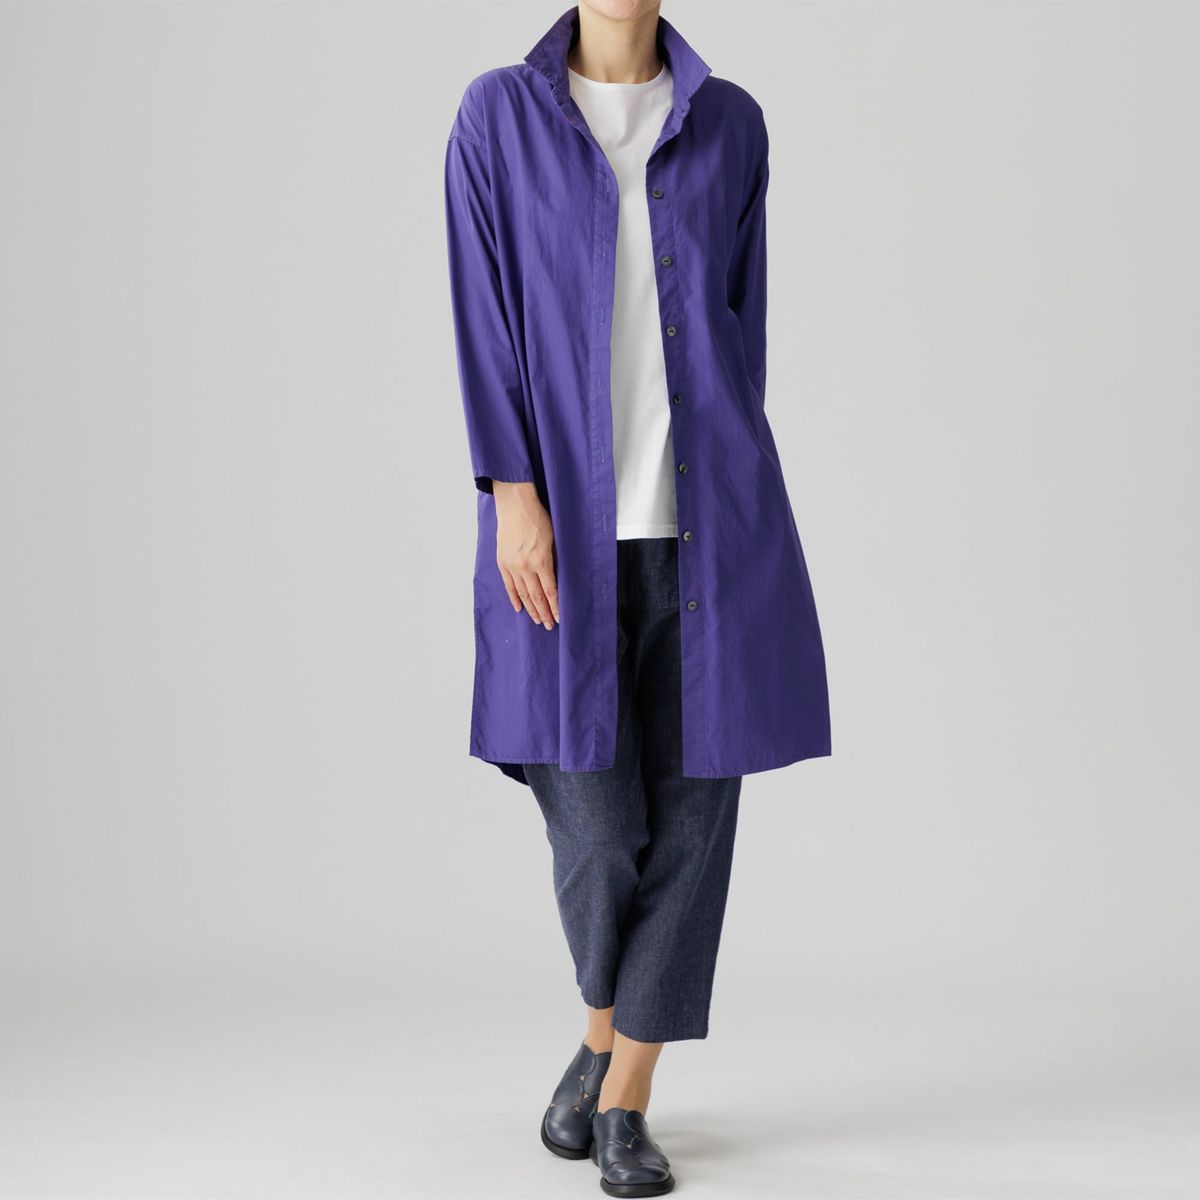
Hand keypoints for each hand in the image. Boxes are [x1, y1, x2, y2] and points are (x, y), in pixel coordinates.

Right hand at [492, 481, 558, 629]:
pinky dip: (514, 598)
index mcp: (541, 561)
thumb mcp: (553, 539)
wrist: (515, 505)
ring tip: (538, 620)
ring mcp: (512, 565)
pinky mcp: (502, 562)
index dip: (555, 607)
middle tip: (549, 625)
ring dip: (531, 609)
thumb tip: (557, 578)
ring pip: (523, 594)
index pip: (550, 591)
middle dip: (544, 613)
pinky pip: (509, 585)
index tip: (559, 618)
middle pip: (537, 596)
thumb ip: (553, 560)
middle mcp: (526, 567)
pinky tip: (519, 608)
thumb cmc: (537, 518)